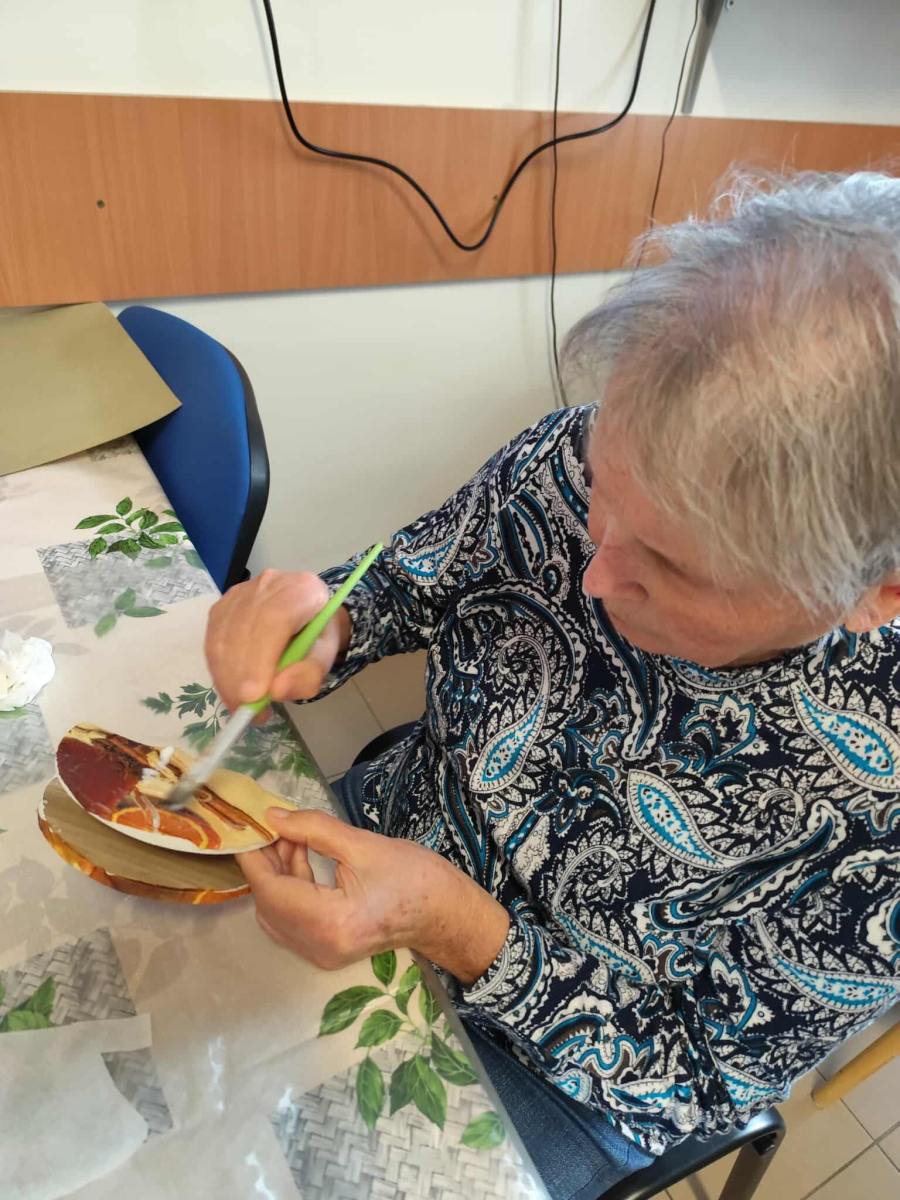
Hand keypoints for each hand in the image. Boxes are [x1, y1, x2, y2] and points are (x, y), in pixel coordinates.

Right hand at [205, 569, 351, 711]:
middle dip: (240, 676)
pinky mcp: (222, 606)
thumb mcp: (323, 661)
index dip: (260, 657)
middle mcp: (268, 584)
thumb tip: (276, 691)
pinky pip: (212, 641)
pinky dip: (219, 672)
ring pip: (222, 636)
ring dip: (226, 678)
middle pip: (243, 628)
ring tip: (242, 707)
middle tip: (247, 711)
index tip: (254, 695)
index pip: (274, 618)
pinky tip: (231, 691)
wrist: (306, 619)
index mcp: (302, 589)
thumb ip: (307, 675)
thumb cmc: (316, 640)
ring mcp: (240, 592)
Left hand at [239, 808, 509, 983]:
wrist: (448, 915)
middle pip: (269, 905)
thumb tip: (272, 817)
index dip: (254, 857)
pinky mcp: (328, 950)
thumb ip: (313, 829)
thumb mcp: (363, 844)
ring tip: (295, 837)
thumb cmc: (415, 877)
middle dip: (267, 864)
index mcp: (330, 922)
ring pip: (278, 914)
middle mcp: (319, 946)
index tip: (247, 826)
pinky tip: (304, 858)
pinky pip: (293, 921)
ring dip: (279, 876)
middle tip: (277, 826)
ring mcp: (322, 954)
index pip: (271, 890)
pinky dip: (292, 890)